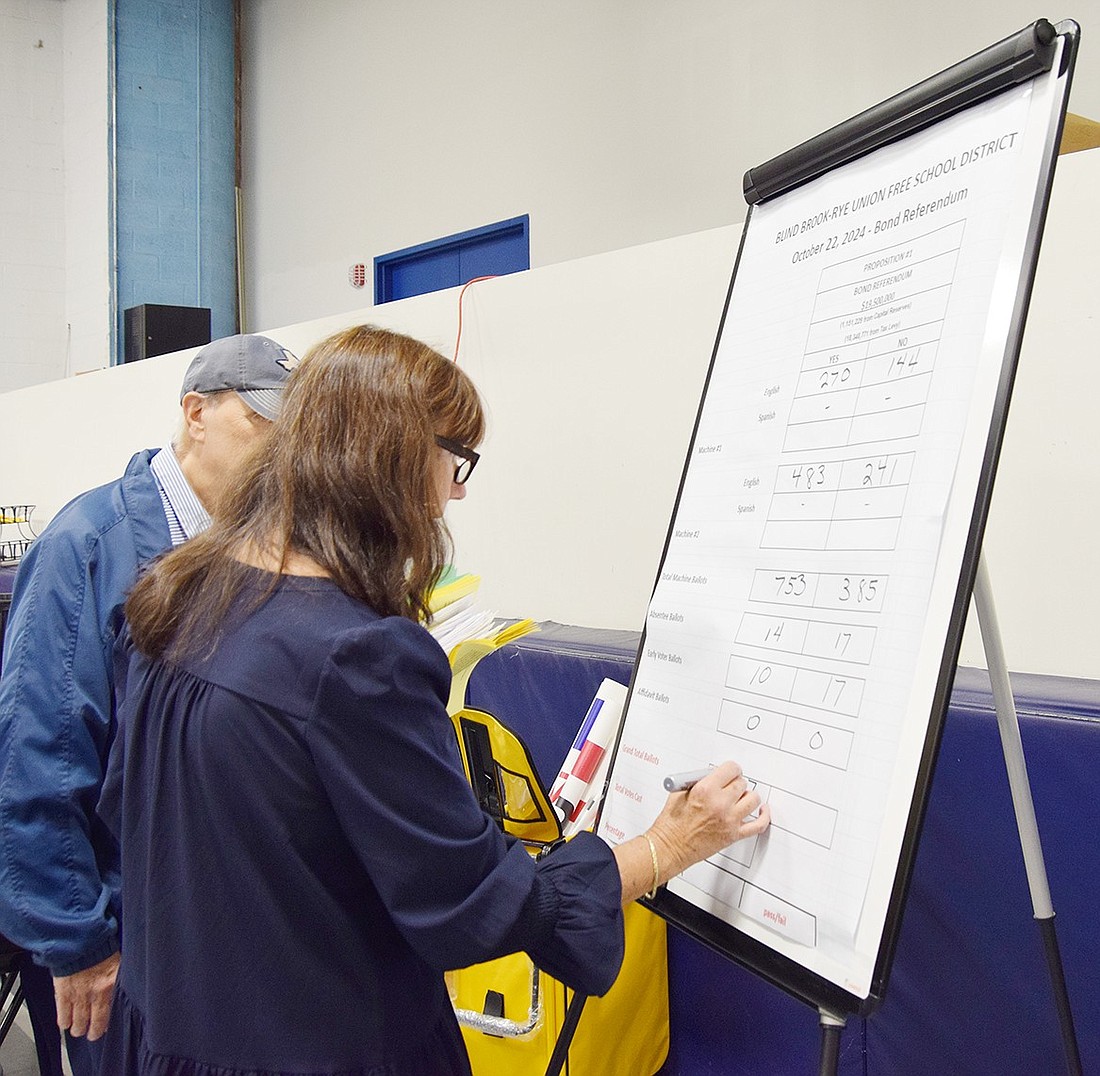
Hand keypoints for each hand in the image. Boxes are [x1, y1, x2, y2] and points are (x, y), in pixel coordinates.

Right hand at [53, 950, 118, 1039]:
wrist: (79, 938)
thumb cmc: (99, 946)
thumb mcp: (117, 961)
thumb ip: (118, 977)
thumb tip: (124, 987)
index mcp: (111, 984)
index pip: (113, 1012)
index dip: (109, 1022)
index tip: (107, 1026)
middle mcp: (96, 994)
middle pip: (96, 1023)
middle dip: (94, 1032)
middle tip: (93, 1034)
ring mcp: (78, 996)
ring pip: (78, 1023)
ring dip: (78, 1028)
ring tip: (79, 1029)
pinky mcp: (63, 994)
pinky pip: (63, 1015)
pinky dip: (64, 1022)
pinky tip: (66, 1023)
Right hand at [647, 761, 769, 879]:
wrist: (670, 846)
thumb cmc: (672, 824)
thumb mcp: (679, 792)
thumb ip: (698, 781)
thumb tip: (713, 775)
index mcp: (705, 789)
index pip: (731, 769)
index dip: (730, 769)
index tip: (730, 772)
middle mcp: (720, 803)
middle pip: (742, 783)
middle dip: (735, 782)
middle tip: (729, 786)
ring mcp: (729, 820)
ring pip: (753, 799)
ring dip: (747, 796)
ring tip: (740, 797)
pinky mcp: (734, 834)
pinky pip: (758, 825)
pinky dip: (764, 817)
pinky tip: (762, 810)